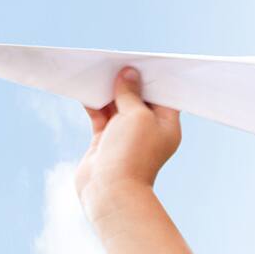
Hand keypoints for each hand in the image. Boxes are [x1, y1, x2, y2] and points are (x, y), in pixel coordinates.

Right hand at [76, 66, 181, 221]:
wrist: (109, 192)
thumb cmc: (131, 153)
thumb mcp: (136, 116)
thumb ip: (131, 93)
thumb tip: (129, 73)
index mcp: (167, 124)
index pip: (164, 96)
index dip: (155, 78)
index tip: (145, 61)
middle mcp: (149, 129)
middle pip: (140, 99)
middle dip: (129, 82)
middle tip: (119, 61)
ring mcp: (127, 136)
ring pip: (119, 107)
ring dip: (110, 92)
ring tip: (101, 71)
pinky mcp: (106, 142)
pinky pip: (102, 117)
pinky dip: (95, 105)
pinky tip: (87, 91)